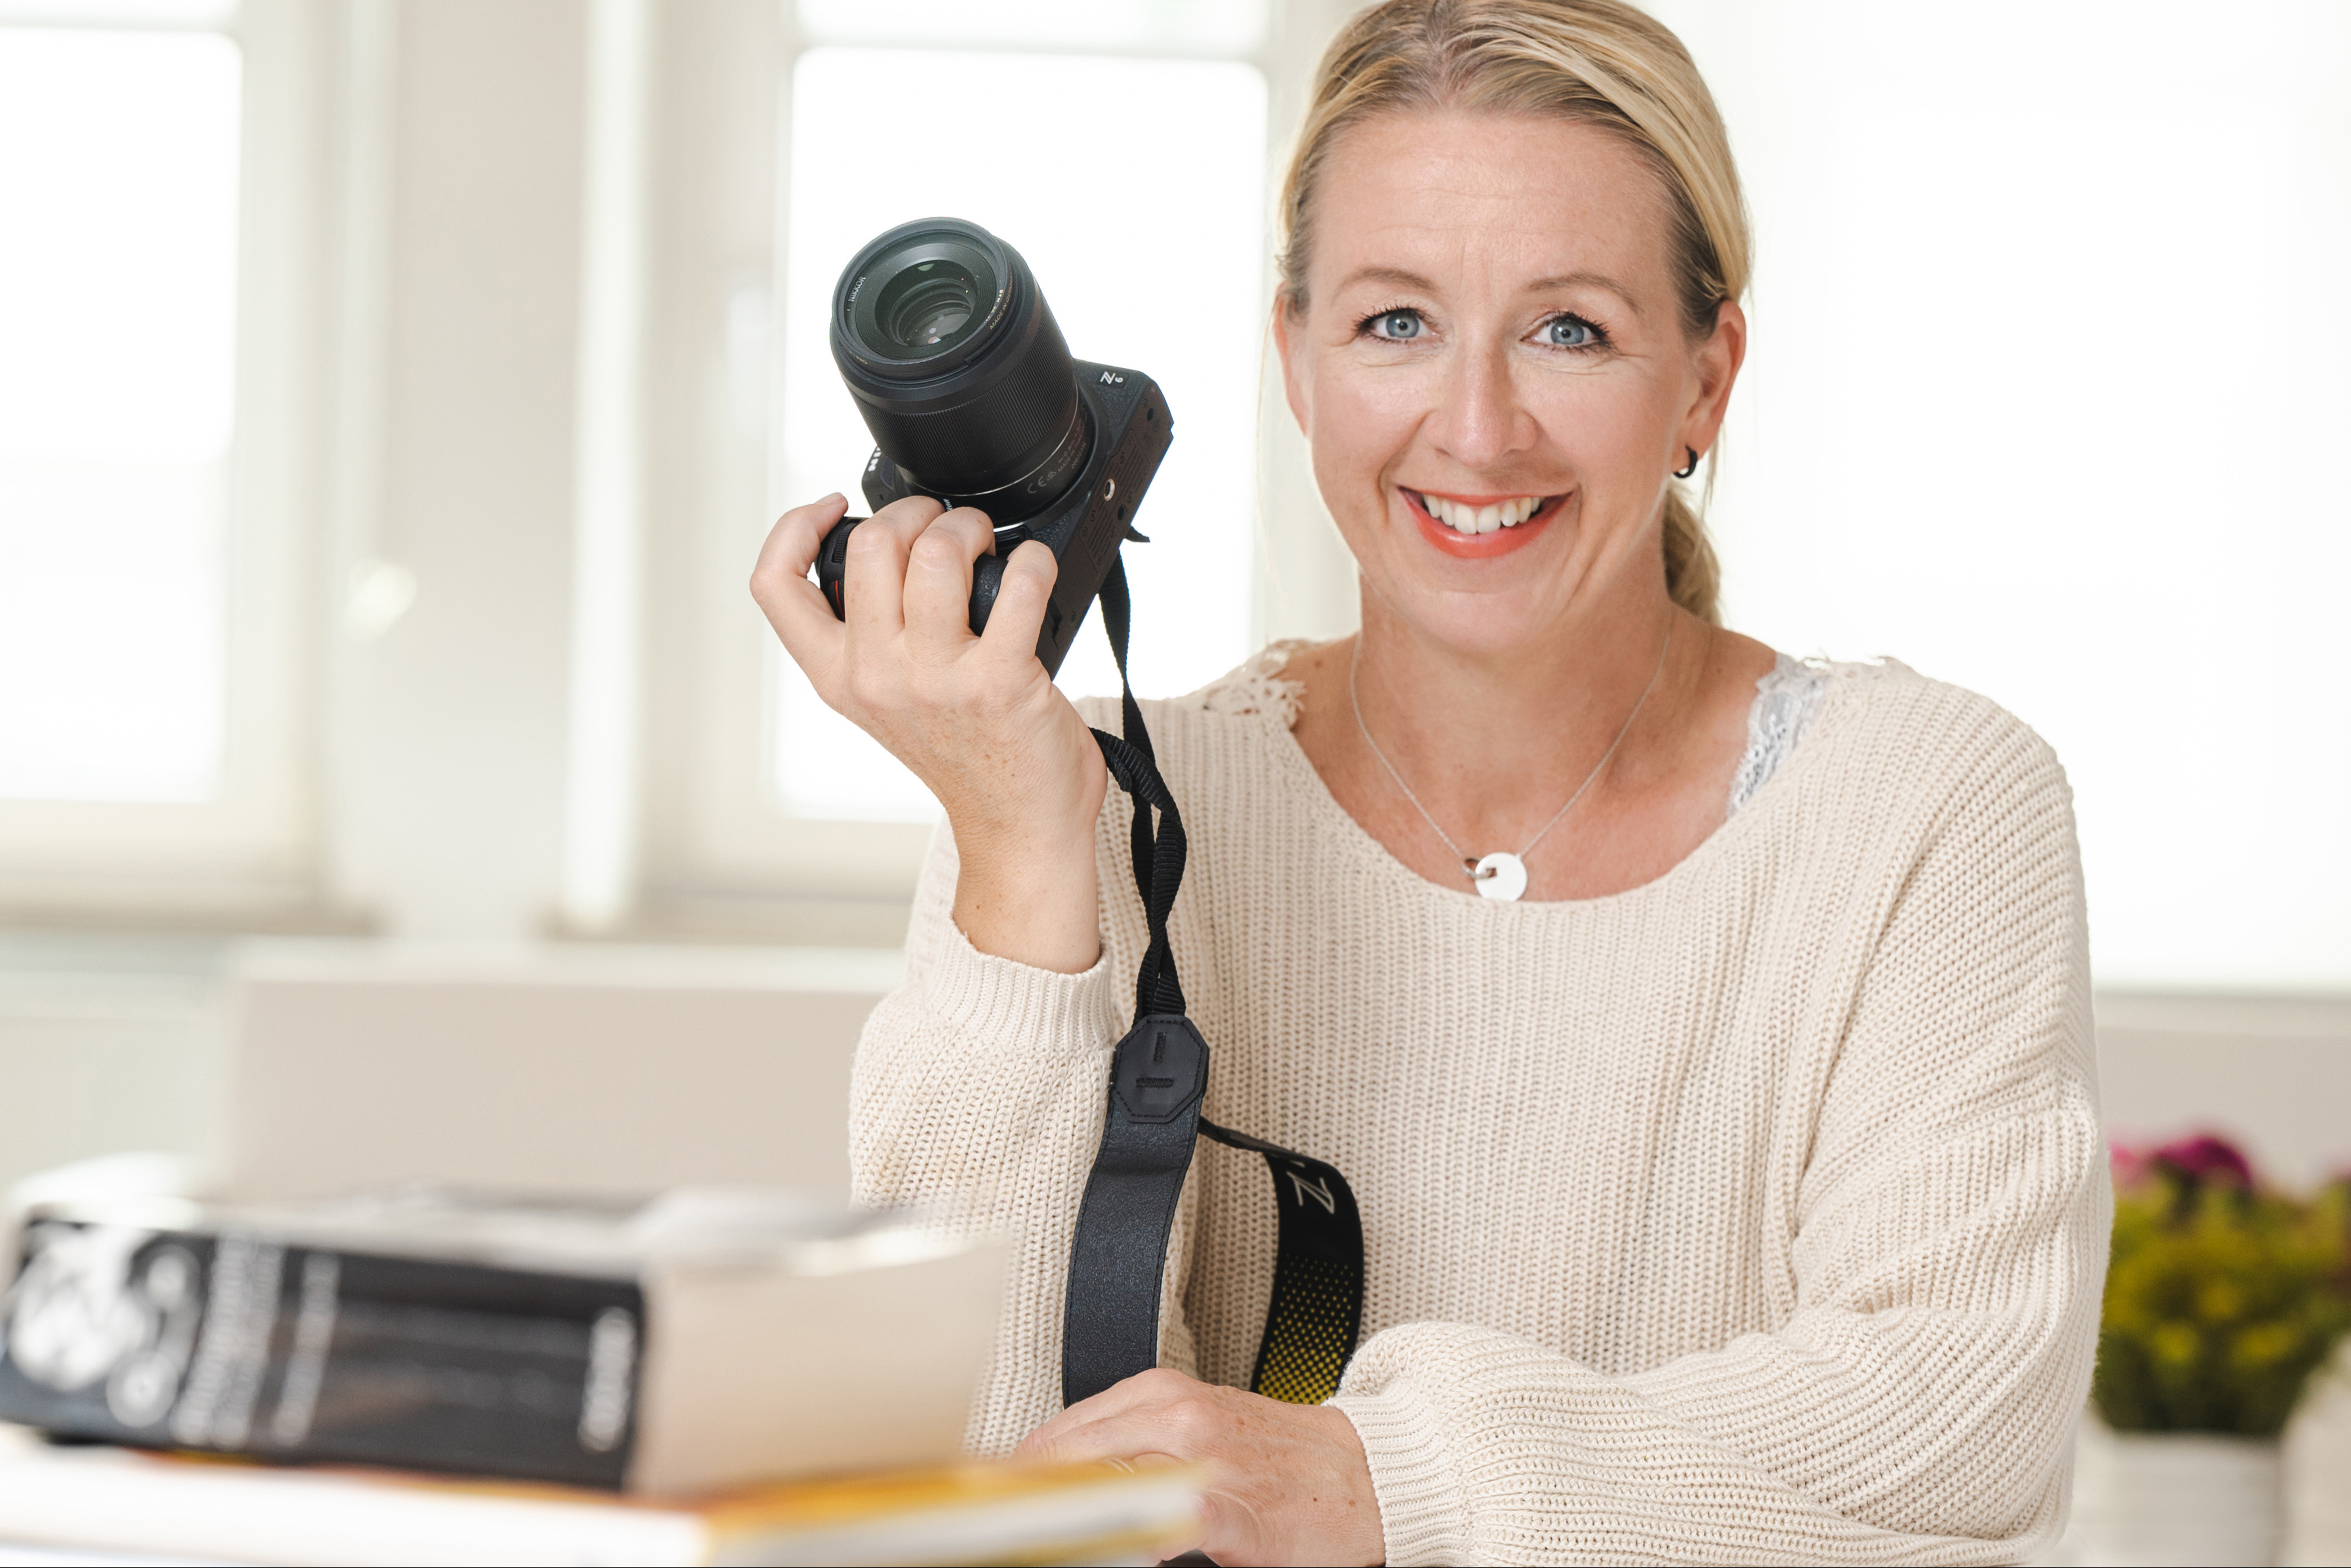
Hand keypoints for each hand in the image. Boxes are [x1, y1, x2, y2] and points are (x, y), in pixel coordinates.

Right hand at [750, 492, 1106, 972]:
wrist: (1017, 828)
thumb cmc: (967, 757)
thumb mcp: (888, 700)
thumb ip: (874, 637)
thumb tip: (895, 552)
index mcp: (837, 677)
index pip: (773, 586)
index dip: (795, 526)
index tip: (836, 507)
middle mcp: (876, 677)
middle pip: (869, 546)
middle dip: (916, 512)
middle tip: (944, 527)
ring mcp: (936, 680)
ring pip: (935, 553)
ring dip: (970, 527)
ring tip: (986, 544)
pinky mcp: (999, 681)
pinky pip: (1018, 584)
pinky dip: (1035, 562)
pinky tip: (1035, 572)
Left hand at [1017, 1369, 1382, 1566]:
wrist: (1367, 1474)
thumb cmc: (1276, 1461)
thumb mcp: (1193, 1431)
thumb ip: (1126, 1445)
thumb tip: (1049, 1480)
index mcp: (1160, 1395)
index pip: (1057, 1436)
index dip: (1013, 1477)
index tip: (982, 1505)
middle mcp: (1177, 1418)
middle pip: (1067, 1457)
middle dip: (1025, 1498)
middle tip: (994, 1527)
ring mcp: (1207, 1462)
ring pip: (1107, 1480)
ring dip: (1065, 1513)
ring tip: (1030, 1537)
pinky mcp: (1237, 1512)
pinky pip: (1173, 1520)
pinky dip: (1138, 1533)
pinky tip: (1116, 1545)